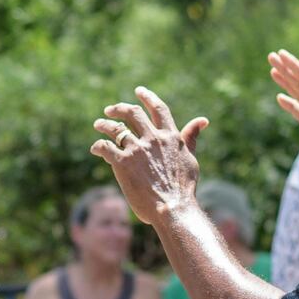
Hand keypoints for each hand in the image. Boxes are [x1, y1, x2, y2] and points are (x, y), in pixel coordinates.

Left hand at [90, 87, 208, 226]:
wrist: (172, 207)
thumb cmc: (183, 188)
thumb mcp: (190, 159)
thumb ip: (190, 138)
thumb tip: (202, 120)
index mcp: (170, 136)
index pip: (158, 109)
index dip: (148, 97)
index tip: (139, 91)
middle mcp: (153, 138)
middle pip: (133, 114)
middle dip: (119, 108)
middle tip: (110, 109)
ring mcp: (136, 150)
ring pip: (115, 129)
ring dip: (105, 124)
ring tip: (98, 124)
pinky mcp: (122, 163)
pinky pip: (105, 147)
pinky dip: (98, 146)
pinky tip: (95, 149)